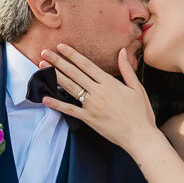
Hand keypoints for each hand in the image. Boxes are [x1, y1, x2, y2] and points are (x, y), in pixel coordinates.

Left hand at [42, 42, 156, 155]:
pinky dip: (57, 104)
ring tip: (42, 67)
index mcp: (109, 83)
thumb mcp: (137, 88)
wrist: (140, 136)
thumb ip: (127, 69)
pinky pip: (70, 110)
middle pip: (74, 73)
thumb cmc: (141, 113)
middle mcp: (98, 92)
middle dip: (58, 61)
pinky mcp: (89, 119)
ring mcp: (92, 106)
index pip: (86, 65)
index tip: (61, 46)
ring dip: (55, 76)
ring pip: (70, 88)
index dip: (72, 55)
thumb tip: (122, 51)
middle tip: (45, 52)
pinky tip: (45, 98)